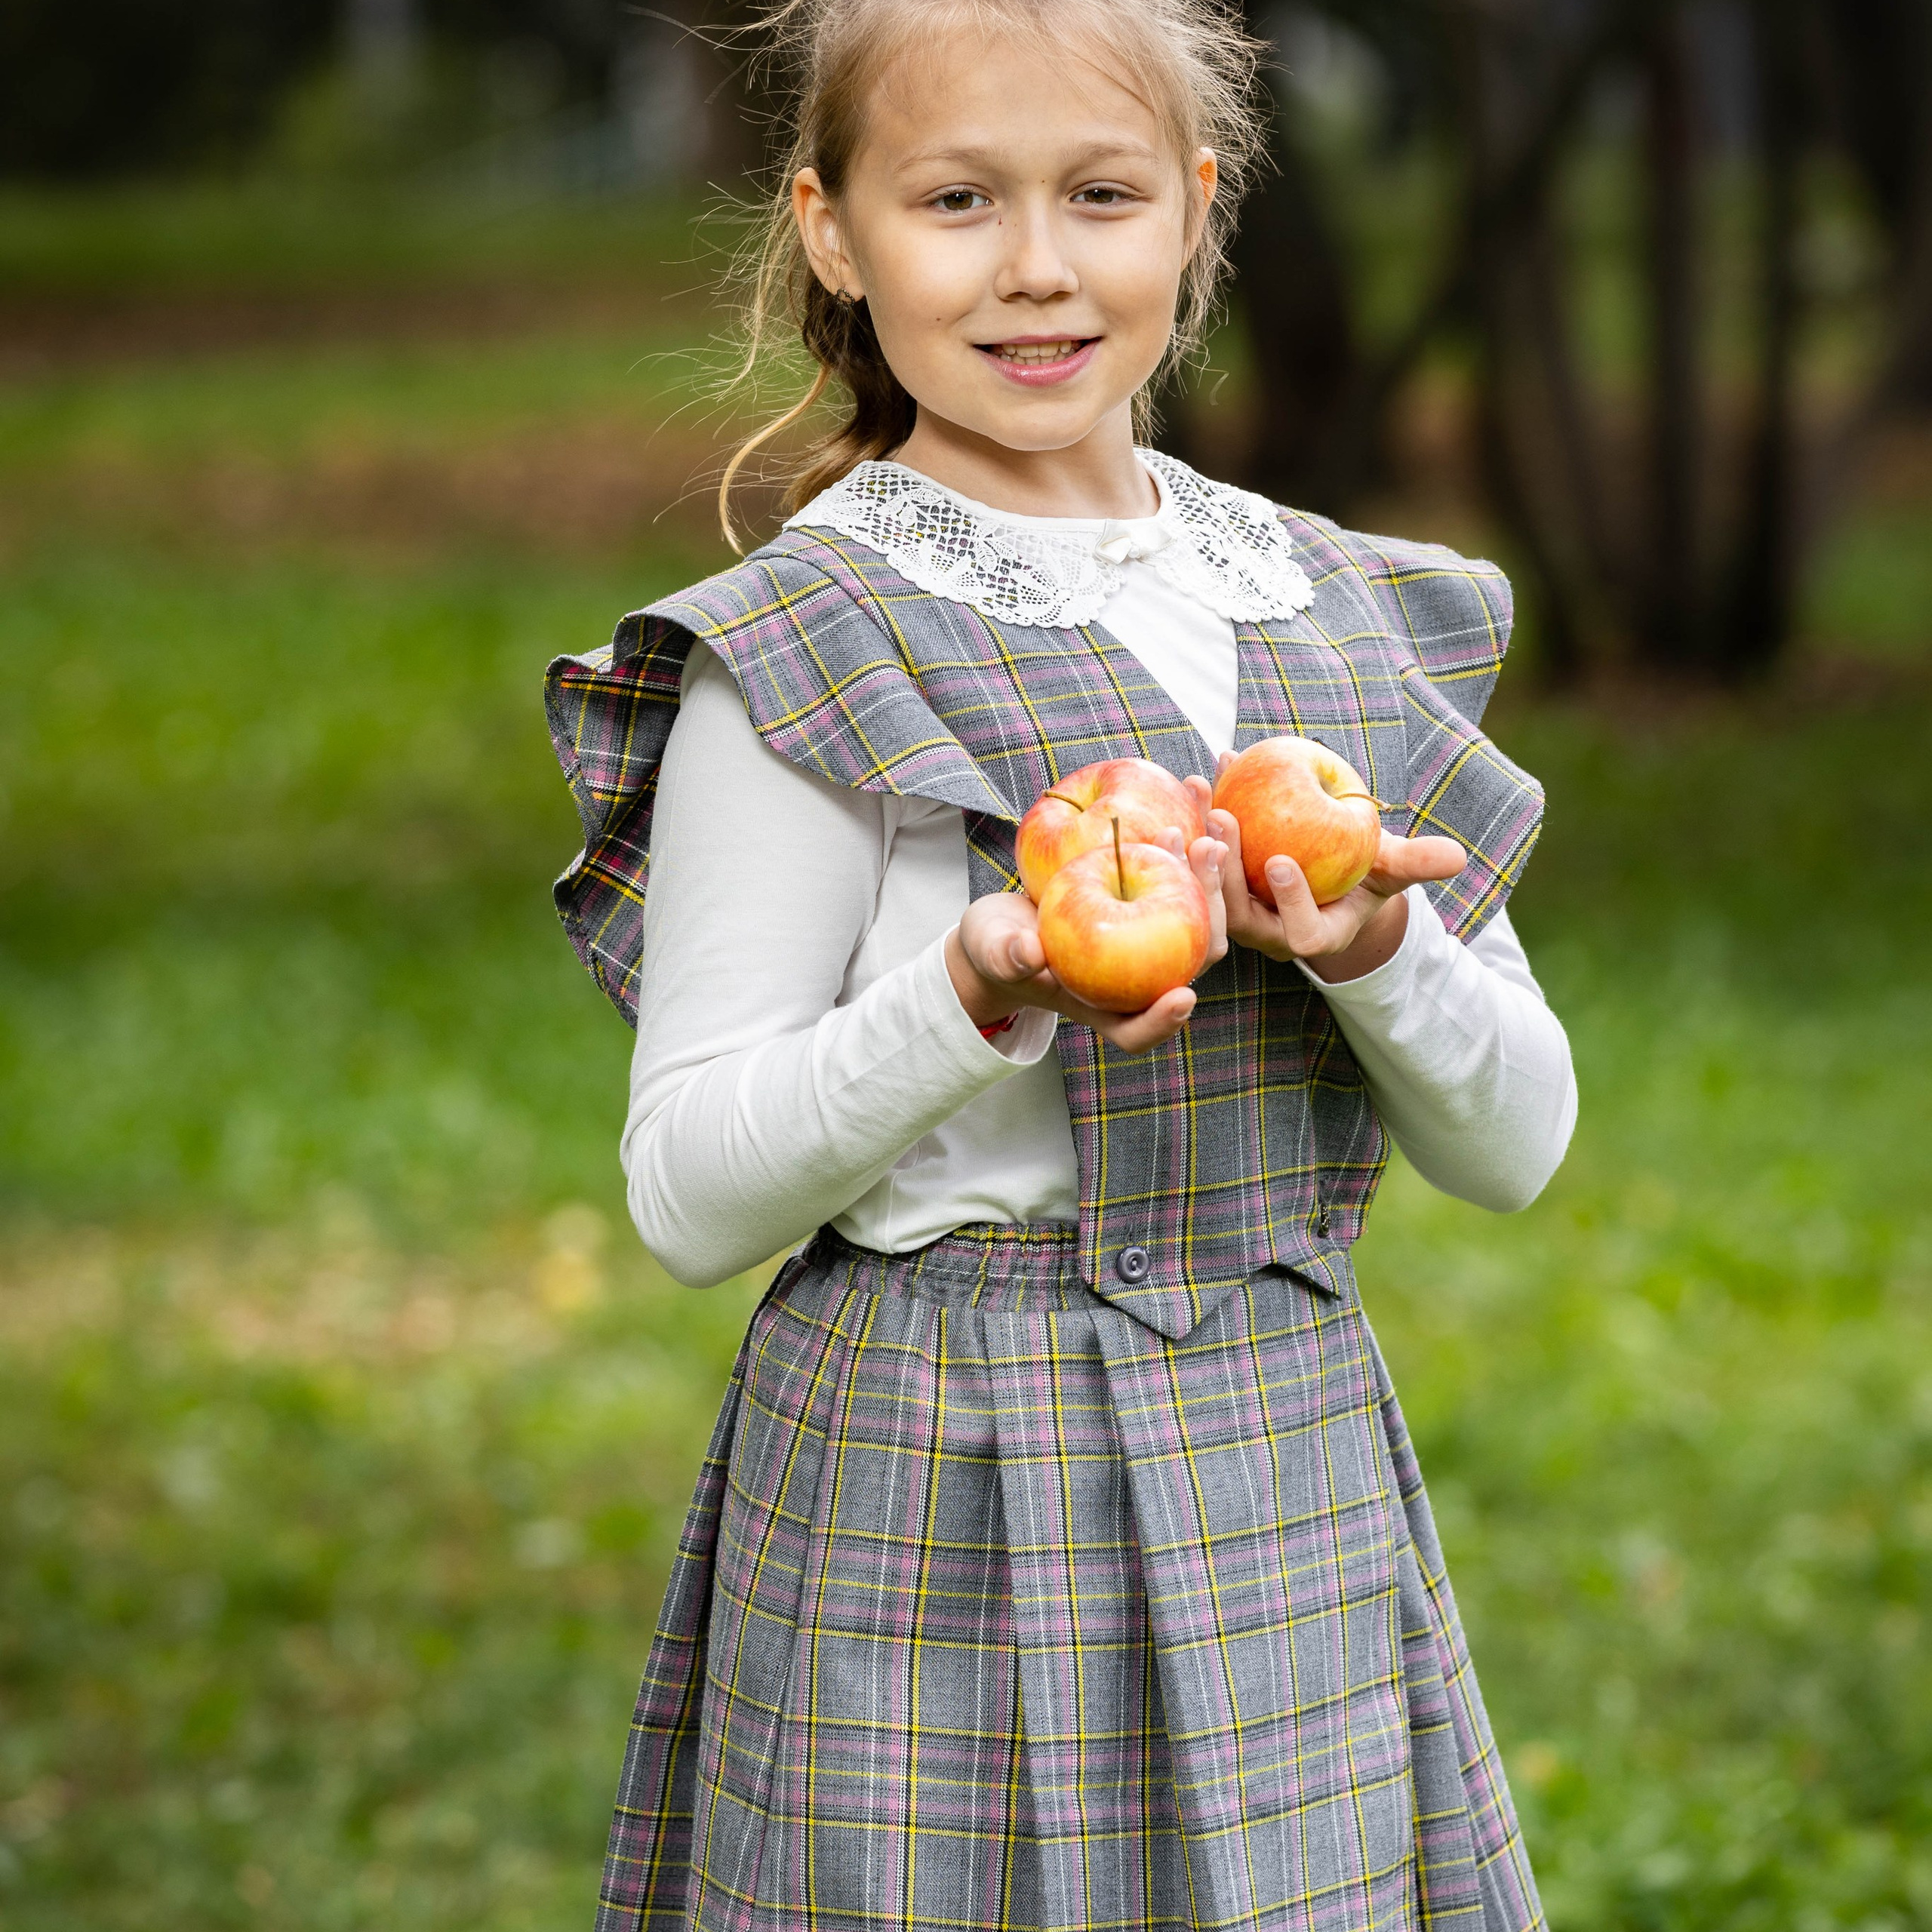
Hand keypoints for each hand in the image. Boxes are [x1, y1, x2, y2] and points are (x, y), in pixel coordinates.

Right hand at [947, 792, 1228, 1057]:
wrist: (1009, 920)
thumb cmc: (998, 945)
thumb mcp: (994, 949)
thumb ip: (1009, 954)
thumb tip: (1028, 953)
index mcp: (1103, 1005)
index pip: (1139, 1029)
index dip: (1164, 1020)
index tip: (1182, 997)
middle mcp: (1139, 977)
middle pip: (1190, 962)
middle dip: (1209, 917)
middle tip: (1208, 863)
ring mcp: (1152, 941)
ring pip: (1199, 918)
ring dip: (1212, 875)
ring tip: (1210, 828)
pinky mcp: (1155, 905)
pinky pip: (1184, 876)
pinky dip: (1193, 840)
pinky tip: (1195, 792)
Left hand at [1206, 757, 1464, 981]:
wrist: (1329, 871)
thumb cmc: (1366, 870)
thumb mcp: (1391, 866)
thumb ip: (1416, 862)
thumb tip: (1457, 857)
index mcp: (1316, 935)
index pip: (1301, 932)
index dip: (1291, 902)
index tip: (1279, 861)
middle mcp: (1271, 935)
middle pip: (1239, 915)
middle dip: (1227, 871)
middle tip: (1224, 818)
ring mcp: (1239, 916)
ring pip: (1209, 893)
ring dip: (1202, 845)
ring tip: (1206, 796)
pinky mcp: (1216, 890)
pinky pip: (1200, 862)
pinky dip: (1198, 823)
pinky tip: (1201, 779)